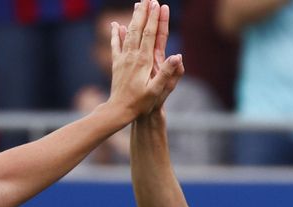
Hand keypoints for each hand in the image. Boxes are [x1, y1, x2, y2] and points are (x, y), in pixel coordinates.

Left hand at [107, 1, 184, 119]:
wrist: (118, 110)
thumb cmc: (140, 103)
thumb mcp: (157, 91)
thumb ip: (167, 73)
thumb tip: (178, 56)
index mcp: (143, 61)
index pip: (150, 34)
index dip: (154, 18)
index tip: (157, 4)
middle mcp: (132, 56)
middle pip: (138, 29)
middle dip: (144, 13)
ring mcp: (123, 59)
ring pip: (128, 33)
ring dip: (133, 18)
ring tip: (137, 5)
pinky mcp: (116, 64)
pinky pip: (116, 45)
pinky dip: (116, 34)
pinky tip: (115, 25)